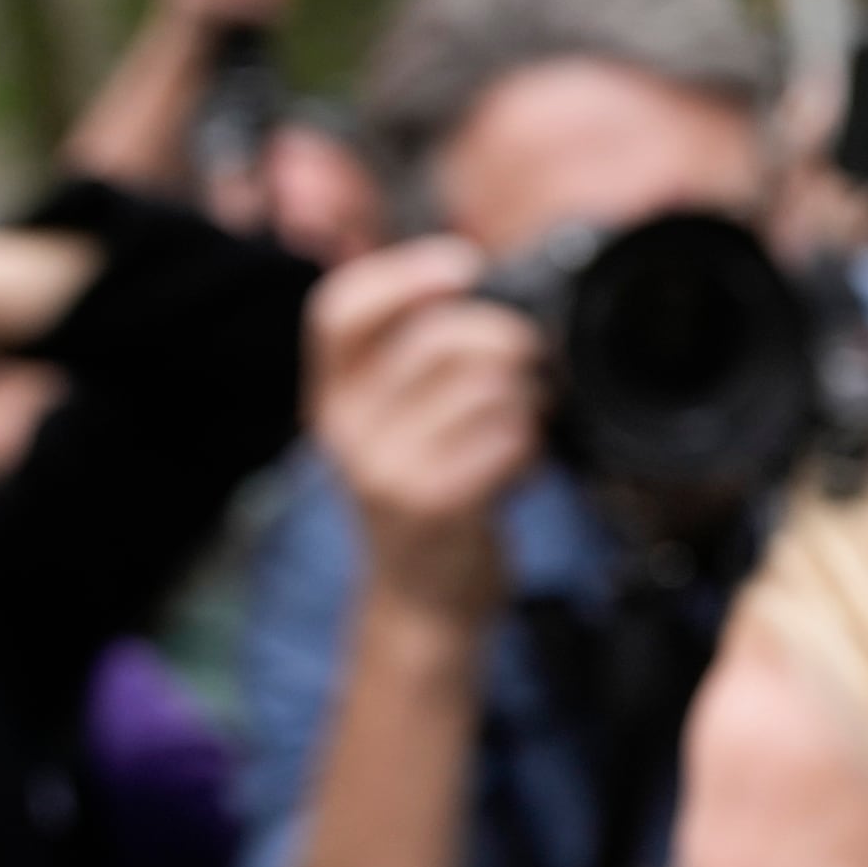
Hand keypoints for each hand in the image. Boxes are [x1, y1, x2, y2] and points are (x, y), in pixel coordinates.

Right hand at [309, 238, 540, 623]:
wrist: (422, 602)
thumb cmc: (426, 498)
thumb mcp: (394, 426)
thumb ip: (412, 362)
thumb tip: (471, 283)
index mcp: (333, 397)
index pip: (341, 311)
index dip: (404, 274)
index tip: (466, 264)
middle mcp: (347, 429)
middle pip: (439, 338)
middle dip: (508, 339)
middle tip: (532, 362)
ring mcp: (386, 469)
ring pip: (487, 387)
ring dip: (528, 401)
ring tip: (522, 427)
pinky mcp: (434, 504)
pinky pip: (508, 438)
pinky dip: (534, 446)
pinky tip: (522, 468)